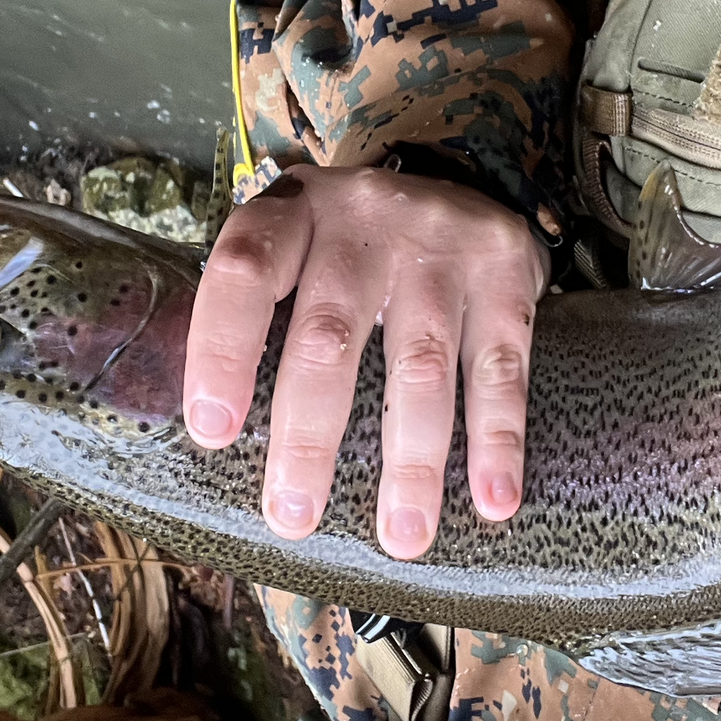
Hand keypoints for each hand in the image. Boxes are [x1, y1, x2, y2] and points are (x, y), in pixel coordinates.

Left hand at [181, 165, 550, 557]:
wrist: (461, 182)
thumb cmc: (349, 245)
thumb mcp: (296, 246)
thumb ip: (261, 313)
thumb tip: (220, 440)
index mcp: (293, 213)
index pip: (243, 273)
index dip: (220, 351)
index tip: (213, 434)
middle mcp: (364, 218)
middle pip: (329, 334)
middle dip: (309, 437)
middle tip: (294, 517)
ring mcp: (441, 241)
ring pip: (419, 365)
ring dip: (411, 463)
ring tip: (402, 538)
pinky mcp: (507, 269)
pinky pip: (500, 368)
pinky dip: (497, 440)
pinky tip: (493, 498)